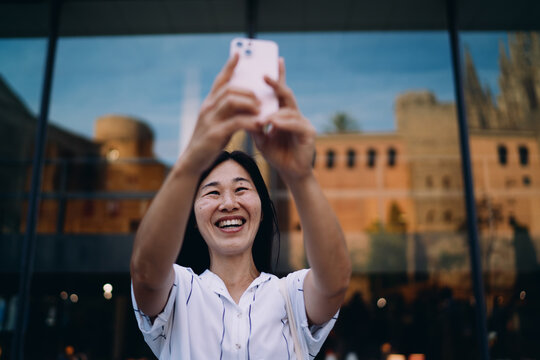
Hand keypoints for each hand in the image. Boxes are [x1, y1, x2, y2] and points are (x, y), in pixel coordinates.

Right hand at [181, 54, 263, 172]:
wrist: (194, 161)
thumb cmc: (209, 141)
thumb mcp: (218, 122)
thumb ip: (229, 111)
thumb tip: (249, 102)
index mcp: (209, 103)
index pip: (220, 80)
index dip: (229, 66)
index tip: (239, 53)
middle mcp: (208, 107)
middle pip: (229, 88)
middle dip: (248, 90)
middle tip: (260, 98)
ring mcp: (210, 120)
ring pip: (232, 101)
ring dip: (250, 103)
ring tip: (261, 110)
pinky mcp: (215, 133)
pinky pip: (236, 122)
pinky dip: (250, 122)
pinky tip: (259, 125)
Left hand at [251, 58, 315, 181]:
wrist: (290, 173)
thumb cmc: (277, 155)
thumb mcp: (261, 138)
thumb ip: (254, 125)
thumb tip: (242, 110)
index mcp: (284, 114)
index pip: (281, 92)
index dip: (278, 76)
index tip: (274, 61)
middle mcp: (295, 115)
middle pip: (287, 95)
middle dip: (277, 84)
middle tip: (265, 76)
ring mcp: (304, 123)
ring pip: (289, 111)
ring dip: (274, 114)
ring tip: (262, 118)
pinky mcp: (309, 133)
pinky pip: (295, 125)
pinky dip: (283, 124)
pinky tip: (274, 124)